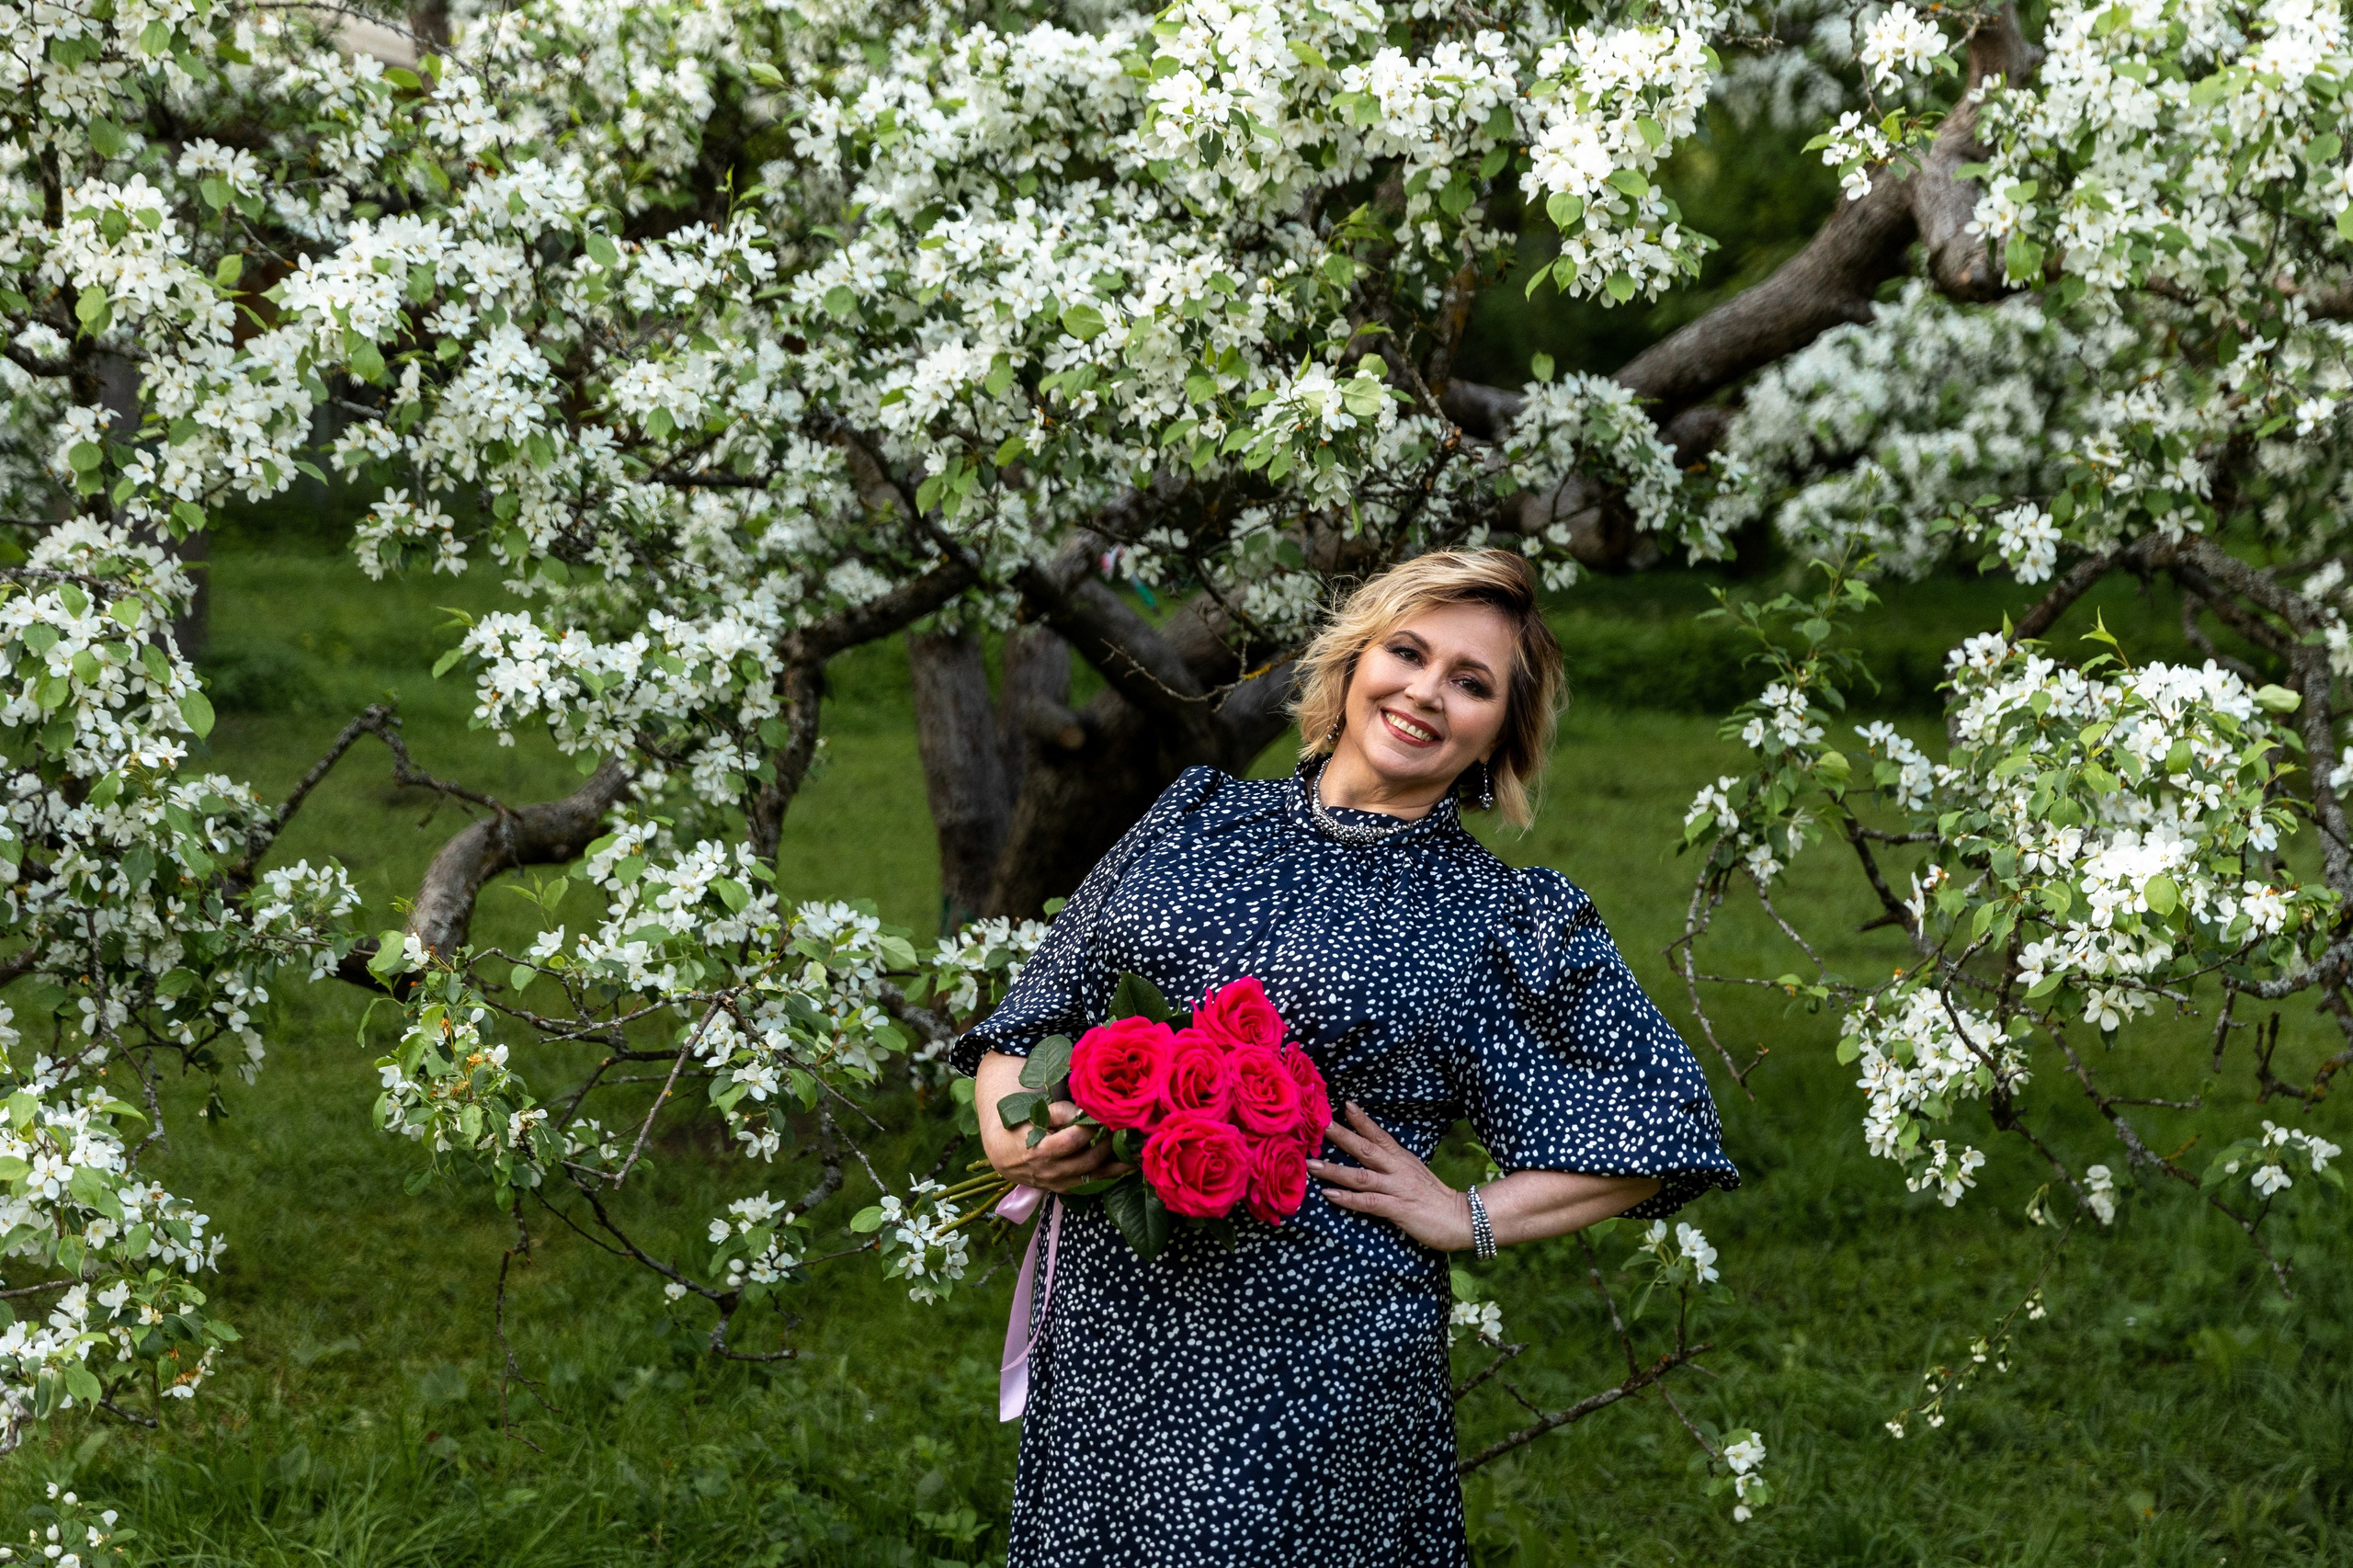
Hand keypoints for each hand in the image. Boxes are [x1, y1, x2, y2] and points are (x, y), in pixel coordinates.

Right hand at [975, 1052, 1133, 1193]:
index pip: (1072, 1140)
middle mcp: (1051, 1172)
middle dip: (1108, 1145)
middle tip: (1125, 1130)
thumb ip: (1059, 1112)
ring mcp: (1059, 1183)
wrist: (1004, 1156)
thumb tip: (1084, 1113)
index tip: (1105, 1116)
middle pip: (1088, 1160)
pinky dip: (1110, 1176)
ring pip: (1094, 1177)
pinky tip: (1127, 1166)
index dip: (1090, 1128)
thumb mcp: (1033, 1115)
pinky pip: (1091, 1185)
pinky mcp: (1065, 1189)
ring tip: (1136, 1152)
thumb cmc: (1020, 1128)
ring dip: (1117, 1165)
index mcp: (1039, 1151)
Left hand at [1309, 1102, 1473, 1251]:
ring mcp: (1398, 1188)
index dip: (1362, 1121)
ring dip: (1334, 1170)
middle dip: (1341, 1136)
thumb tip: (1373, 1159)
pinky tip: (1329, 1195)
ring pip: (1361, 1176)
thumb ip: (1394, 1166)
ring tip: (1312, 1165)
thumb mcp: (1415, 1174)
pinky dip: (1347, 1198)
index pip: (1379, 1135)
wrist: (1463, 1219)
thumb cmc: (1435, 1199)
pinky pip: (1368, 1202)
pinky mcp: (1398, 1209)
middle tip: (1319, 1125)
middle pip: (1366, 1149)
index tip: (1344, 1105)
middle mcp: (1399, 1169)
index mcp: (1403, 1159)